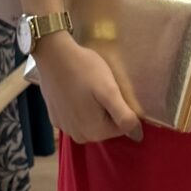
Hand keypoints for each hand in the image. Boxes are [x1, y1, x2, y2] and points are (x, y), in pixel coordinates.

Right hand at [32, 27, 143, 144]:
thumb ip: (124, 116)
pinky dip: (80, 106)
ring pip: (91, 121)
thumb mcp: (109, 90)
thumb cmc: (84, 69)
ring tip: (89, 86)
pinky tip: (77, 89)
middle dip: (108, 108)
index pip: (121, 127)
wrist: (53, 54)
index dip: (122, 107)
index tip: (113, 89)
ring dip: (94, 107)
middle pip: (105, 125)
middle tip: (101, 86)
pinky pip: (76, 116)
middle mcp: (78, 136)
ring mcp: (64, 127)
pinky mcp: (55, 117)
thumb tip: (137, 136)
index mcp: (94, 132)